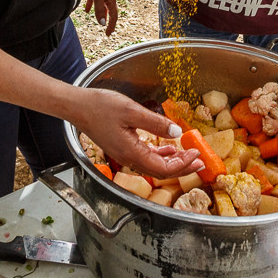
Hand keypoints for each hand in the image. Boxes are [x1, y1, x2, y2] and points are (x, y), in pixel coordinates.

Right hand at [74, 88, 204, 178]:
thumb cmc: (100, 107)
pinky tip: (168, 148)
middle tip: (200, 162)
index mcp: (131, 153)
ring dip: (173, 162)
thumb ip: (155, 123)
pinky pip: (145, 158)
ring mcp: (124, 154)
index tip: (196, 155)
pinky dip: (160, 155)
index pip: (163, 169)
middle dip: (182, 167)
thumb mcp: (131, 111)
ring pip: (153, 165)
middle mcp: (128, 158)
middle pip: (160, 171)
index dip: (183, 165)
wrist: (78, 106)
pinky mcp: (122, 147)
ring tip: (188, 156)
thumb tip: (176, 134)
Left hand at [82, 0, 117, 35]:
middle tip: (106, 30)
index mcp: (111, 0)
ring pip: (102, 6)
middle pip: (109, 11)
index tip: (108, 34)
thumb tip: (102, 24)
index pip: (113, 16)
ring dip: (101, 13)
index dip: (111, 25)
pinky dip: (91, 5)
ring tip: (99, 20)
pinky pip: (95, 0)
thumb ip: (99, 11)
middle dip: (108, 21)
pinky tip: (86, 10)